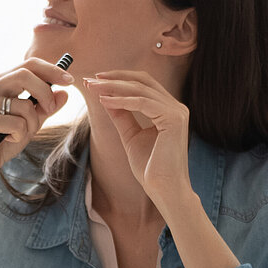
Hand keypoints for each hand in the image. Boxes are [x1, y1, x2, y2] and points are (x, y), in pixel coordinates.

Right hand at [0, 58, 76, 182]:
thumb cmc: (3, 141)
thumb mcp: (30, 123)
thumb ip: (45, 108)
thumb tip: (64, 93)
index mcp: (2, 82)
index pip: (29, 65)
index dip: (51, 70)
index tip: (70, 81)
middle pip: (25, 74)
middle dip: (45, 92)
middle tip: (50, 109)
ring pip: (25, 105)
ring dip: (31, 124)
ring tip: (17, 135)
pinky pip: (17, 124)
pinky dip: (19, 136)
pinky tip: (6, 140)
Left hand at [84, 70, 193, 214]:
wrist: (164, 189)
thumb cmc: (151, 168)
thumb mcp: (131, 136)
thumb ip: (122, 116)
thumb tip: (105, 98)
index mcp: (169, 109)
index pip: (144, 84)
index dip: (118, 79)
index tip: (94, 81)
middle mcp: (176, 107)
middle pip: (142, 81)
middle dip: (113, 78)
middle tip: (89, 80)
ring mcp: (177, 112)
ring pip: (140, 89)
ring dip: (113, 86)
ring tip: (91, 88)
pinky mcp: (174, 119)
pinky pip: (142, 103)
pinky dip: (121, 100)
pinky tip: (103, 101)